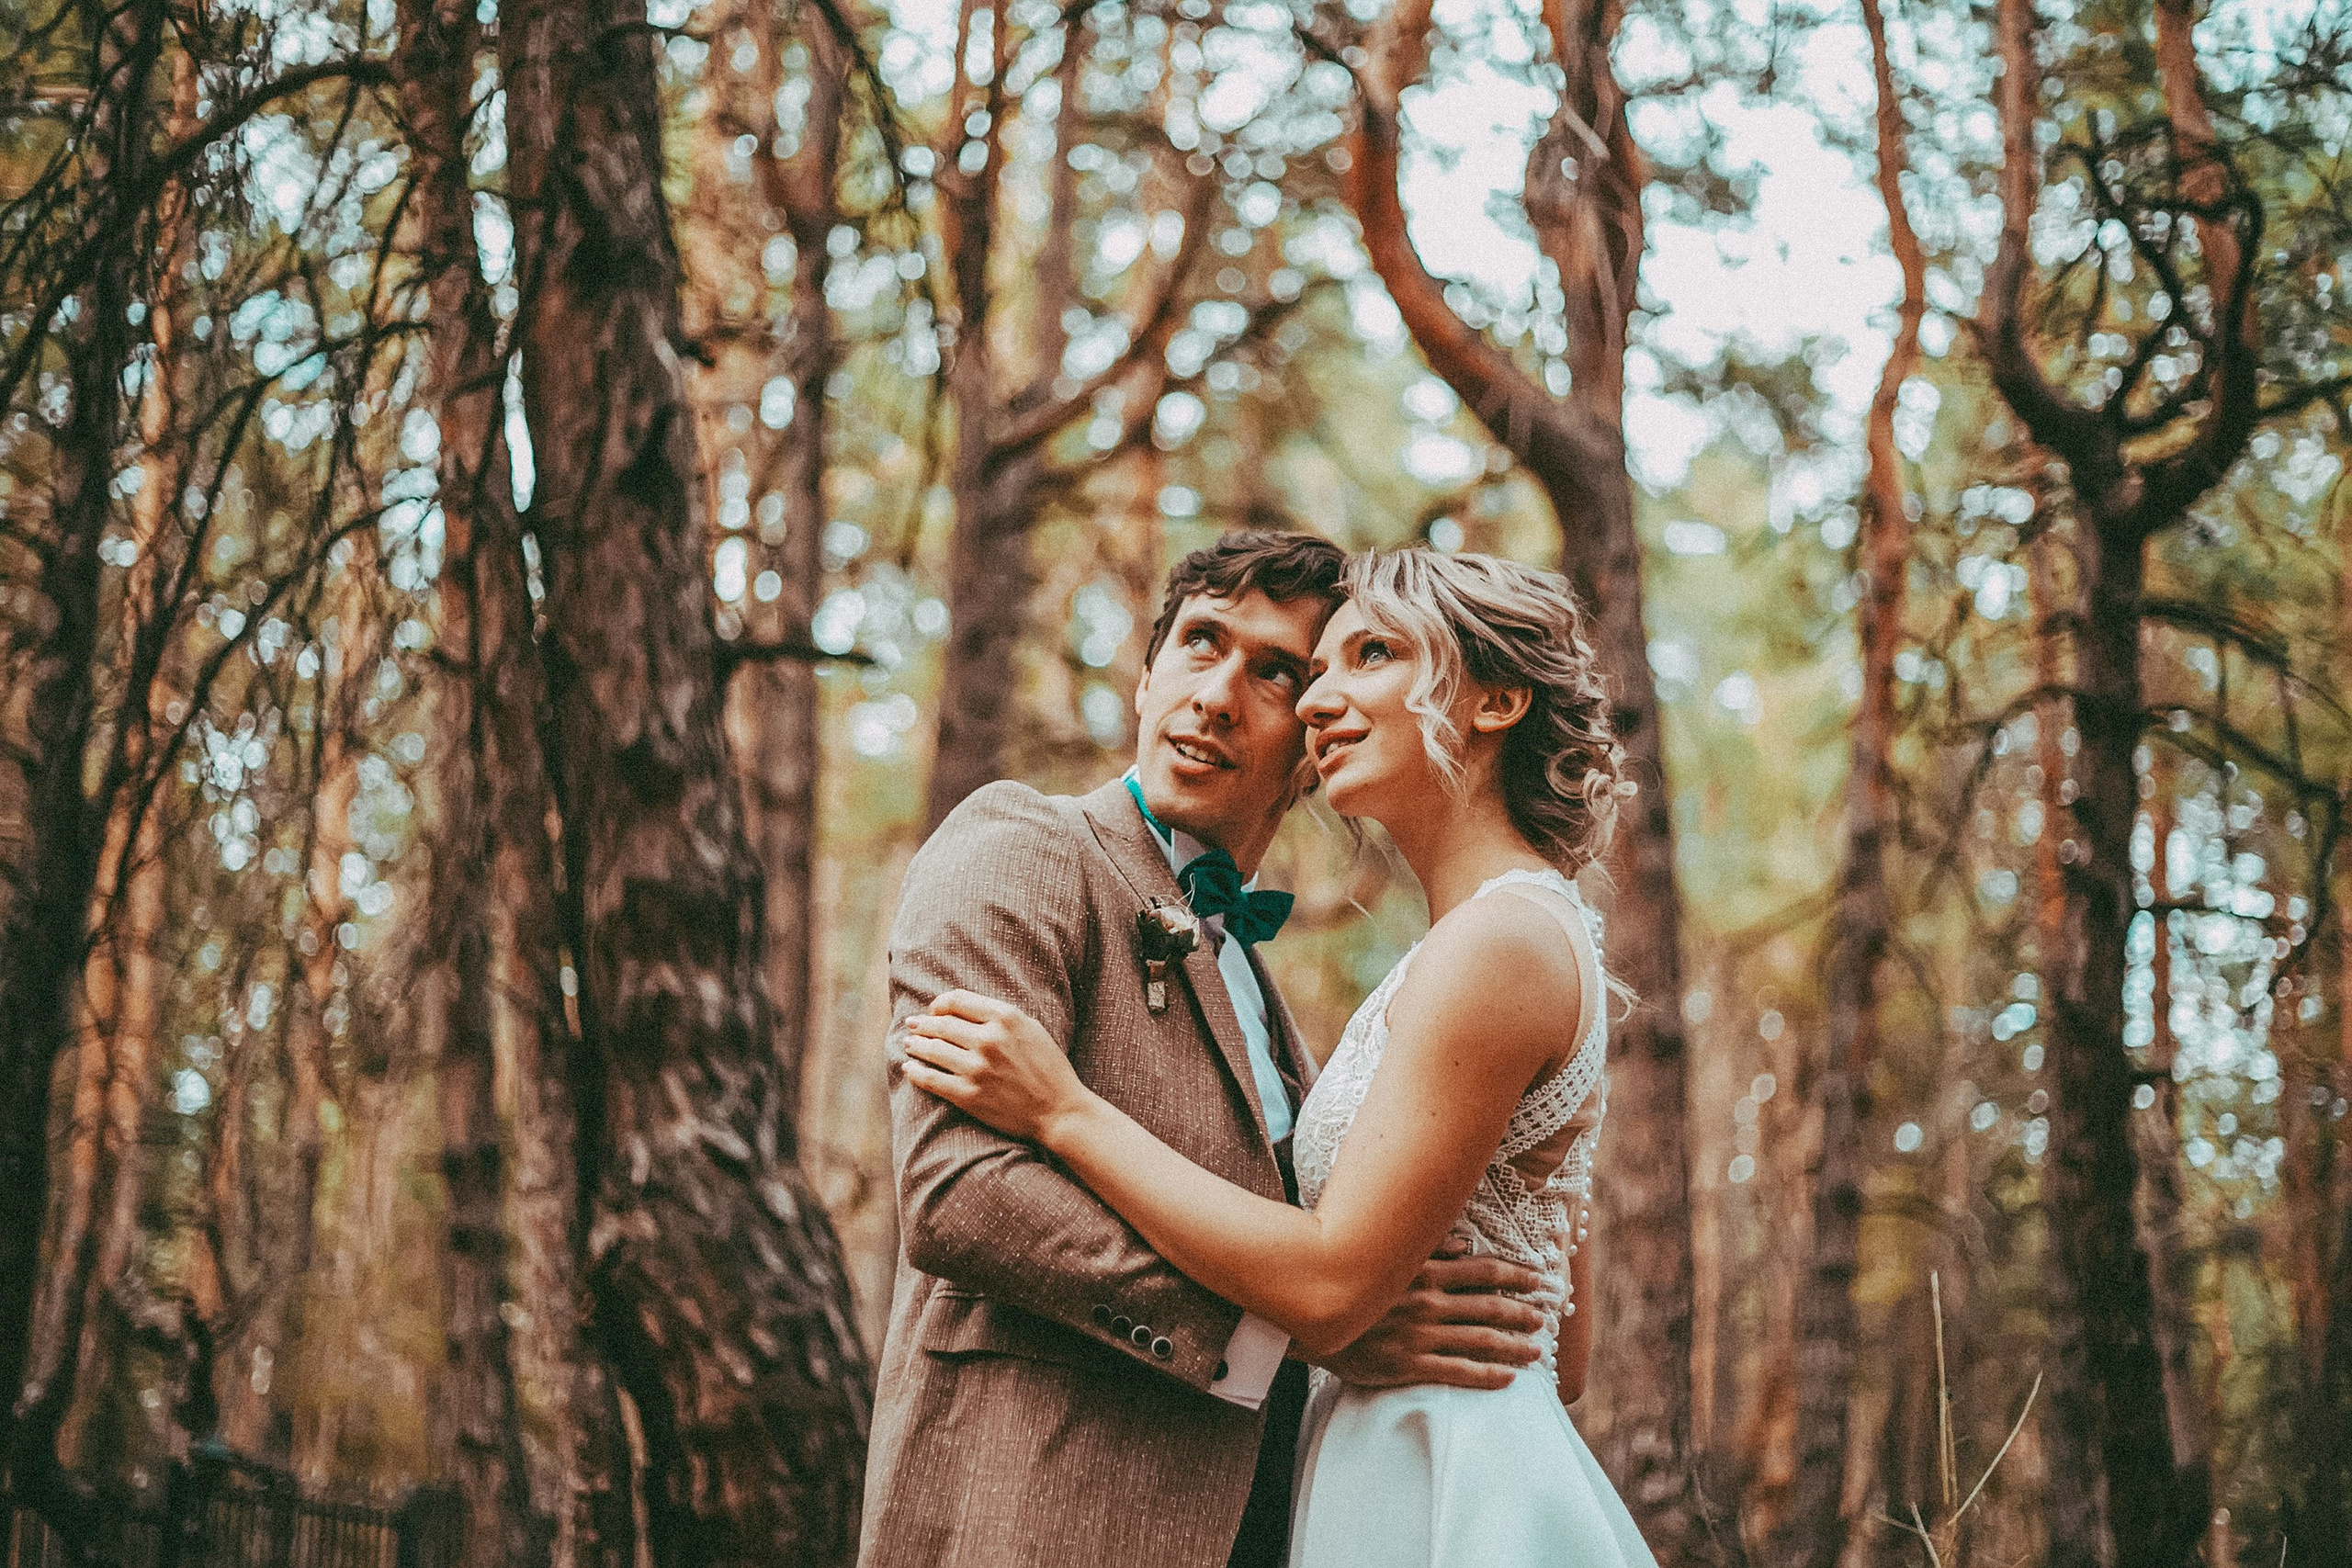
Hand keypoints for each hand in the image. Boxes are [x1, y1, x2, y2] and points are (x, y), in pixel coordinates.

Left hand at [900, 990, 1093, 1144]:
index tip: (934, 1011)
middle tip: (912, 1025)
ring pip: (932, 1050)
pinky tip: (908, 1068)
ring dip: (915, 1045)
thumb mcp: (1031, 1029)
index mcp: (1006, 1018)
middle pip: (941, 1024)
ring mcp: (976, 1069)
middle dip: (922, 1024)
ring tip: (908, 1044)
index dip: (939, 1004)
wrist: (1059, 1111)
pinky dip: (915, 1072)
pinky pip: (931, 1079)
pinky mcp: (968, 1095)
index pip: (957, 1000)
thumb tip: (963, 1009)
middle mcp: (989, 1040)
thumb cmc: (1048, 1068)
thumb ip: (999, 1016)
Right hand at [1302, 1246, 1549, 1390]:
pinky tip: (1508, 1379)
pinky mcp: (1407, 1365)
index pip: (1482, 1270)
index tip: (1539, 1278)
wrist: (1308, 1319)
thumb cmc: (1349, 1280)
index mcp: (1424, 1271)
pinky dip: (1487, 1376)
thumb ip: (1427, 1248)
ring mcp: (1418, 1335)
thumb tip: (1465, 1243)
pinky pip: (1457, 1372)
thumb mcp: (1386, 1255)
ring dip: (1513, 1346)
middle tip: (1545, 1318)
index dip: (1515, 1275)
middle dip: (1522, 1312)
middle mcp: (1427, 1302)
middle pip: (1488, 1307)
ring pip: (1480, 1341)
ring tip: (1536, 1351)